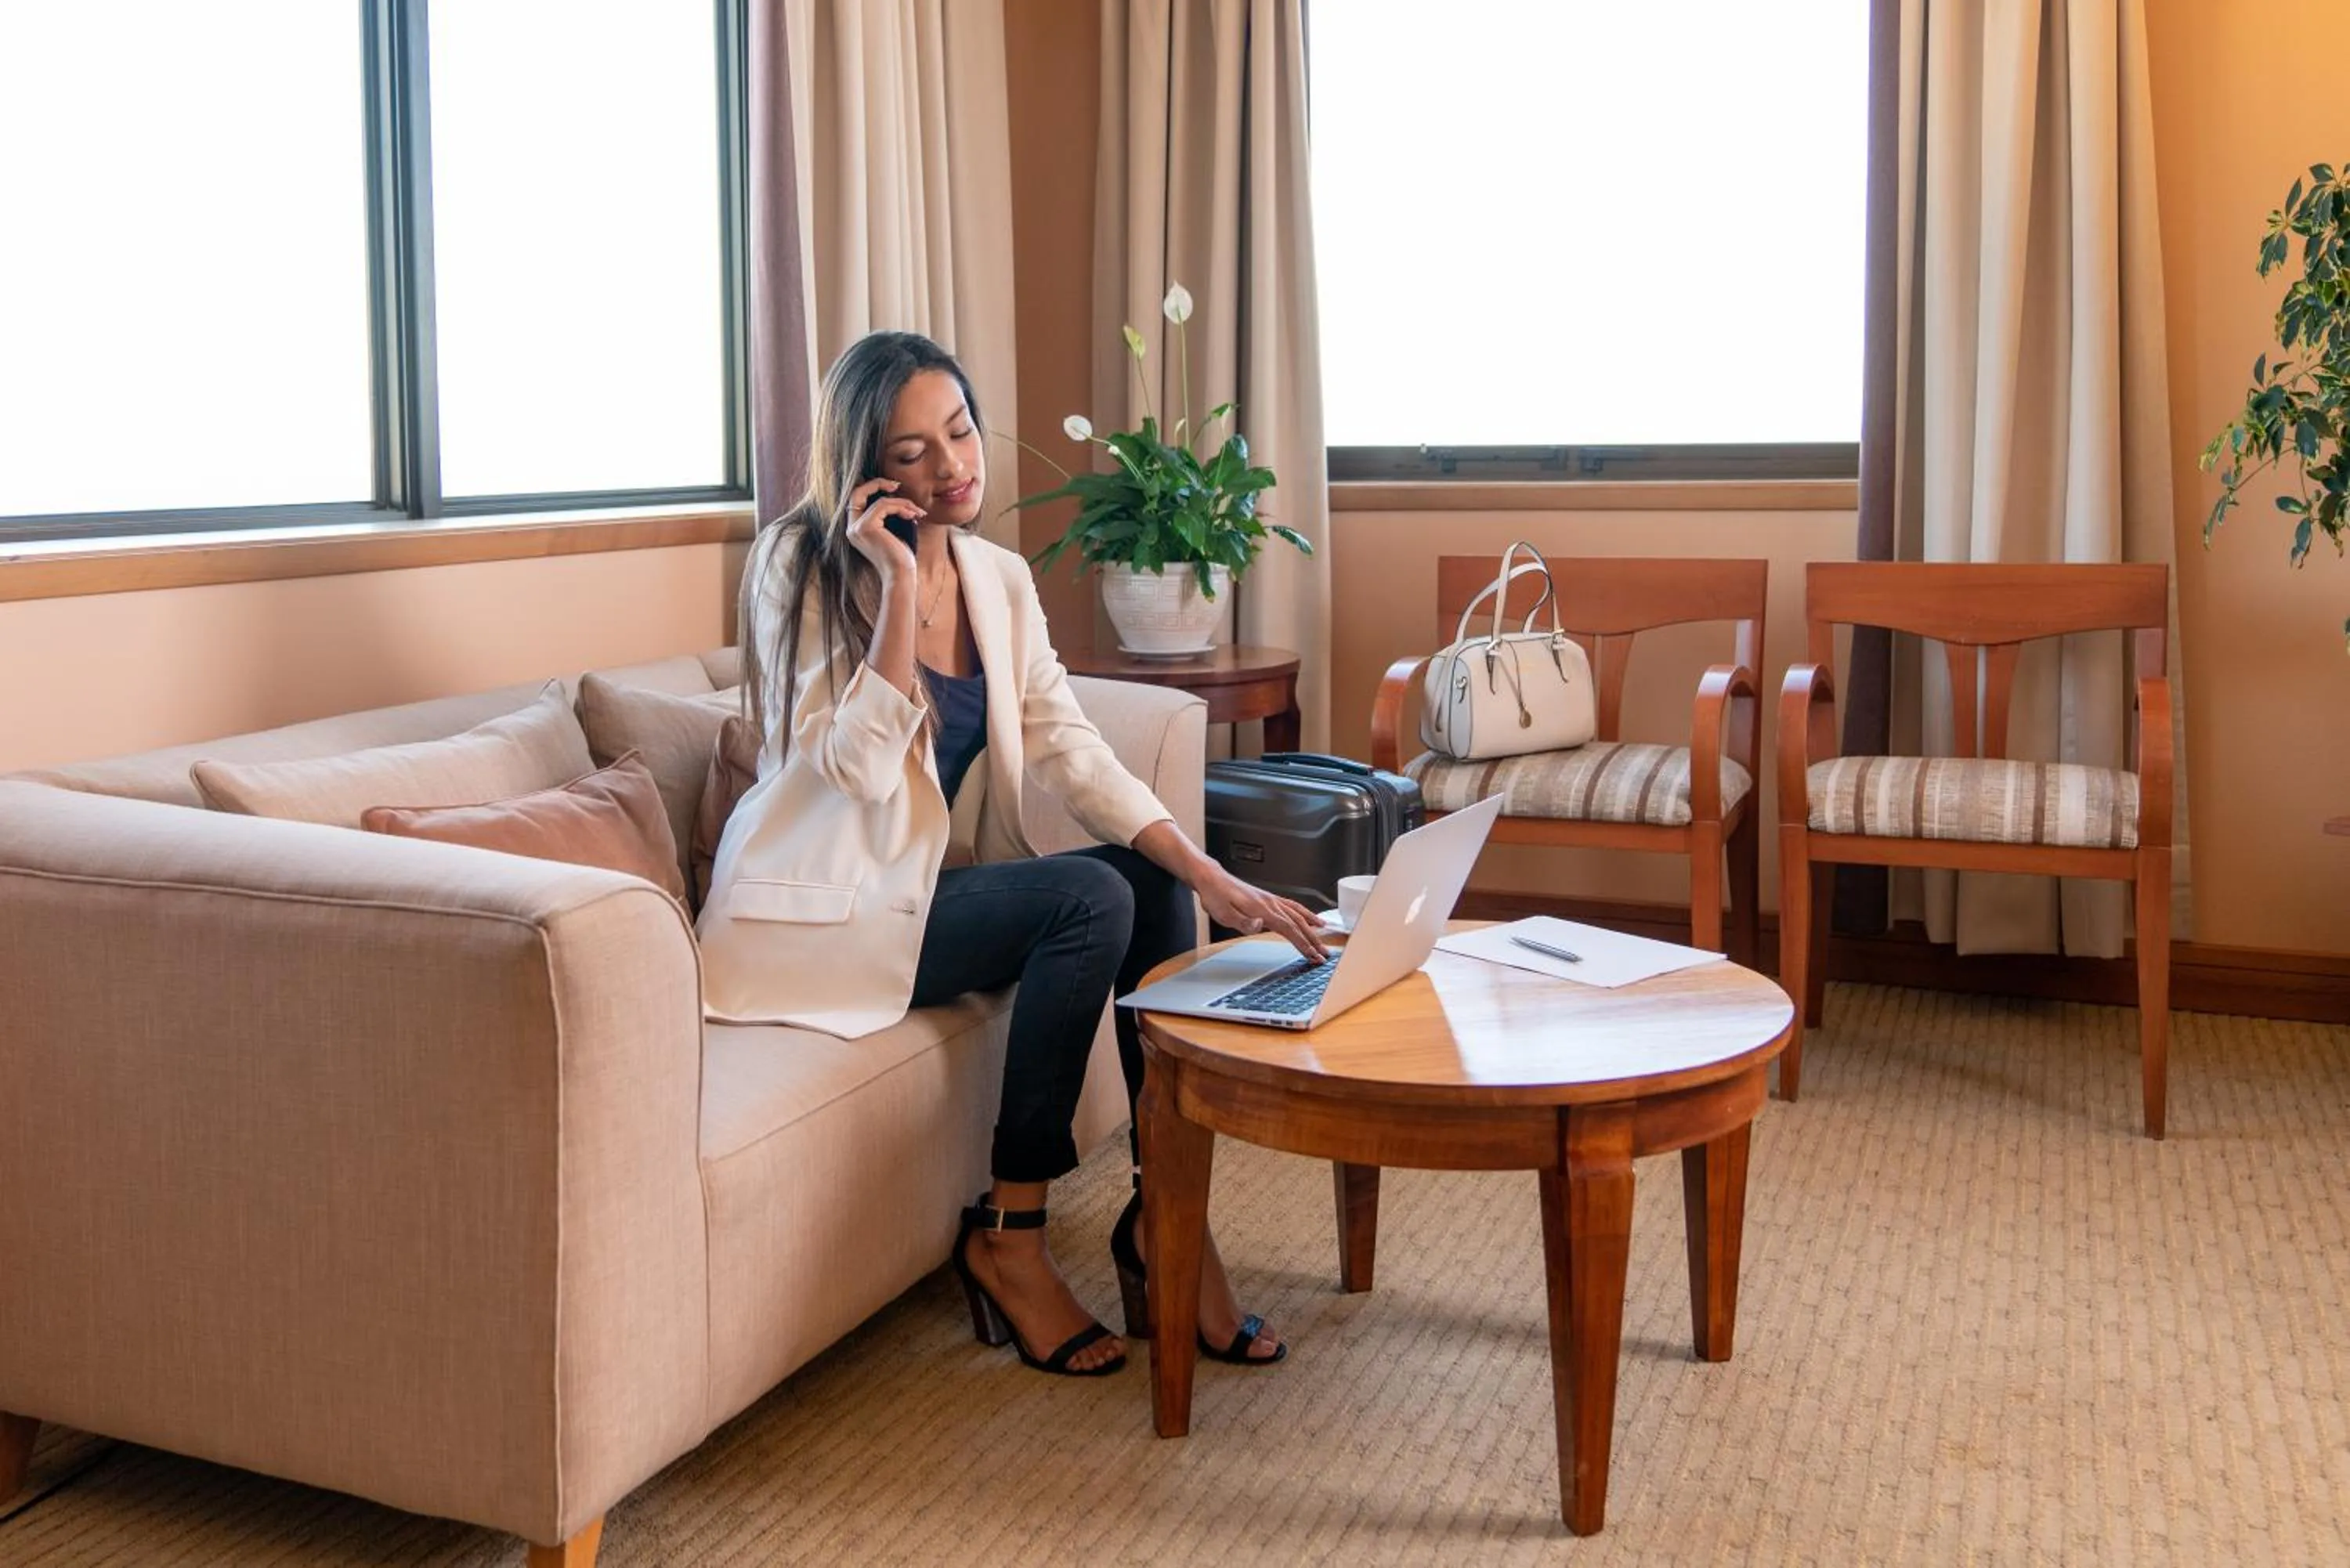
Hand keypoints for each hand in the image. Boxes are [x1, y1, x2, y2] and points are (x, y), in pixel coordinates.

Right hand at [842, 478, 923, 579]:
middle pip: (857, 492)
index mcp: (856, 529)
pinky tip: (913, 516)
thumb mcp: (893, 531)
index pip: (857, 499)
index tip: (894, 488)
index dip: (872, 488)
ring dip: (902, 503)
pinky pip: (884, 505)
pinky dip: (901, 508)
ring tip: (917, 512)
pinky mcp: (866, 527)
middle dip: (878, 483)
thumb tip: (897, 492)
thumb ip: (889, 514)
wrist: (900, 575)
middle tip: (896, 485)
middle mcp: (852, 528)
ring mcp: (857, 528)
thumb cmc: (900, 558)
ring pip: (879, 501)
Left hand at [1195, 870, 1328, 960]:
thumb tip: (1259, 925)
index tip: (1313, 956)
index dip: (1303, 944)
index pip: (1289, 929)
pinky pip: (1292, 906)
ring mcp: (1270, 899)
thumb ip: (1243, 921)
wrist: (1211, 879)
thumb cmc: (1215, 896)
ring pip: (1298, 914)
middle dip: (1313, 940)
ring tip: (1324, 937)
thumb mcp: (1223, 914)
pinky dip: (1305, 912)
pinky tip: (1311, 918)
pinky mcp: (1268, 898)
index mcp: (1262, 909)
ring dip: (1312, 927)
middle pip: (1298, 923)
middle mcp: (1270, 903)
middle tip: (1324, 954)